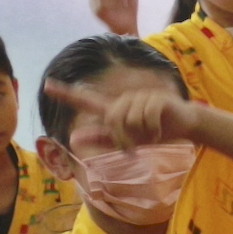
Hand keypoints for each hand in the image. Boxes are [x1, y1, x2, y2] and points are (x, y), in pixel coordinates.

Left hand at [40, 78, 204, 152]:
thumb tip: (73, 137)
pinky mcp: (156, 98)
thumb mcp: (129, 139)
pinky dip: (153, 129)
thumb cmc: (155, 131)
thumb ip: (102, 138)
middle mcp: (124, 100)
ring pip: (130, 119)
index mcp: (114, 109)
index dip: (65, 93)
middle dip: (123, 138)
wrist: (186, 124)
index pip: (84, 100)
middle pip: (112, 119)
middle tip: (134, 148)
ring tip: (151, 136)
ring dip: (141, 134)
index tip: (46, 85)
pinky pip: (147, 116)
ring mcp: (140, 97)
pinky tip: (159, 131)